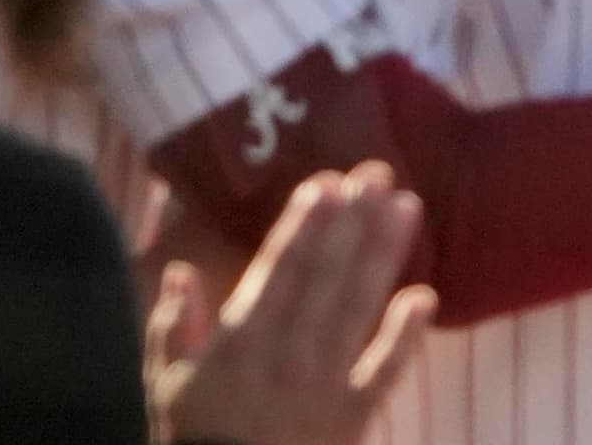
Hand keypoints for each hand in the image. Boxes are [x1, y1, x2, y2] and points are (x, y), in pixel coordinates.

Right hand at [147, 165, 431, 444]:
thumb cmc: (196, 434)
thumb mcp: (167, 380)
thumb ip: (174, 326)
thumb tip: (181, 272)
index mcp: (242, 339)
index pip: (278, 269)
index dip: (304, 225)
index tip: (325, 182)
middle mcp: (290, 353)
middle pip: (325, 277)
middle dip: (351, 222)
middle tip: (376, 173)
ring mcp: (326, 384)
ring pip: (357, 309)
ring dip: (382, 256)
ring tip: (405, 208)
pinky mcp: (354, 416)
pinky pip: (384, 373)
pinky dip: (406, 337)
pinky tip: (424, 297)